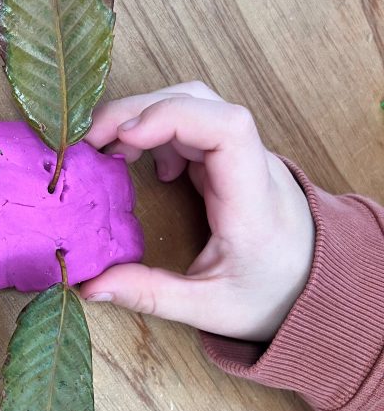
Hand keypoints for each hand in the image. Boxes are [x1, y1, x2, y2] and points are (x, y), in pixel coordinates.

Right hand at [80, 82, 314, 340]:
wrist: (320, 286)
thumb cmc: (269, 296)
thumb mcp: (209, 309)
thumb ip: (150, 295)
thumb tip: (90, 286)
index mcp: (253, 201)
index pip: (227, 127)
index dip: (172, 117)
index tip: (124, 138)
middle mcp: (253, 165)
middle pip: (200, 102)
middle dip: (138, 110)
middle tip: (89, 140)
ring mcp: (244, 154)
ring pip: (195, 102)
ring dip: (144, 114)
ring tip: (106, 147)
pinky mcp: (232, 157)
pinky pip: (193, 121)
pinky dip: (156, 128)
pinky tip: (140, 161)